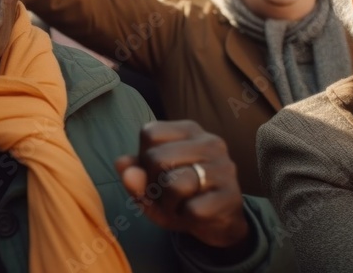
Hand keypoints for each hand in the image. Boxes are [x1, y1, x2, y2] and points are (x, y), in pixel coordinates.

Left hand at [116, 121, 249, 248]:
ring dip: (168, 204)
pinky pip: (192, 209)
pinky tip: (195, 215)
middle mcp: (210, 142)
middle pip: (157, 158)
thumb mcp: (152, 186)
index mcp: (190, 130)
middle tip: (167, 194)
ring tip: (179, 204)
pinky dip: (185, 217)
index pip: (149, 133)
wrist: (220, 222)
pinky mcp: (230, 196)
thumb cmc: (182, 196)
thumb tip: (121, 164)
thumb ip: (133, 175)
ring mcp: (223, 168)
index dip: (143, 159)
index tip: (157, 173)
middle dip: (152, 184)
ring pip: (174, 184)